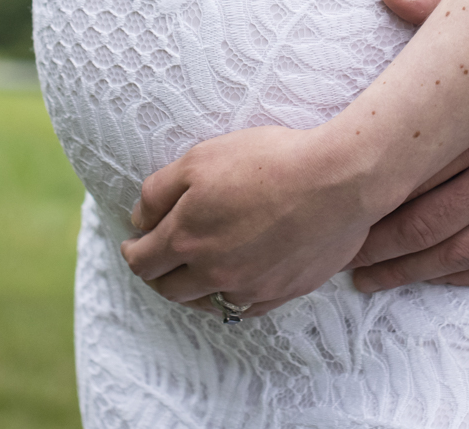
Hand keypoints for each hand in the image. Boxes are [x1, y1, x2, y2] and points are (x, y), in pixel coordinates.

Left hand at [120, 123, 393, 315]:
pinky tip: (236, 282)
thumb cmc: (269, 161)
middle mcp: (214, 273)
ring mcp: (249, 288)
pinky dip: (232, 298)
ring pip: (206, 303)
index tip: (135, 243)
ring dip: (193, 290)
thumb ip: (159, 191)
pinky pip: (245, 309)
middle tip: (161, 259)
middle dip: (159, 274)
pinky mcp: (282, 293)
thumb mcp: (201, 159)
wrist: (336, 180)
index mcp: (187, 239)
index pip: (142, 262)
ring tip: (196, 273)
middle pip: (170, 289)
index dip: (133, 251)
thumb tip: (140, 219)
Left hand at [350, 0, 468, 290]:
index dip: (368, 193)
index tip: (335, 202)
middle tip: (340, 255)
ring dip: (414, 270)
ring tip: (375, 279)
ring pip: (462, 250)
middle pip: (427, 220)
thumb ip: (445, 4)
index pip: (413, 168)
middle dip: (379, 244)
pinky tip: (442, 278)